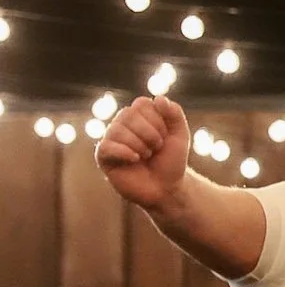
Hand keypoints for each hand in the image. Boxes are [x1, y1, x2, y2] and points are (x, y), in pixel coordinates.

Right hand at [95, 96, 191, 211]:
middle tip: (157, 147)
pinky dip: (124, 151)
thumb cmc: (171, 161)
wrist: (166, 188)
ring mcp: (111, 139)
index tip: (165, 136)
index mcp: (138, 115)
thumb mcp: (180, 135)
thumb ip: (174, 113)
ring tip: (147, 155)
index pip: (141, 103)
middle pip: (128, 114)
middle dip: (149, 132)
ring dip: (139, 144)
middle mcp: (122, 124)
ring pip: (117, 129)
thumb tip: (159, 98)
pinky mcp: (104, 157)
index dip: (157, 120)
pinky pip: (106, 146)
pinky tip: (135, 159)